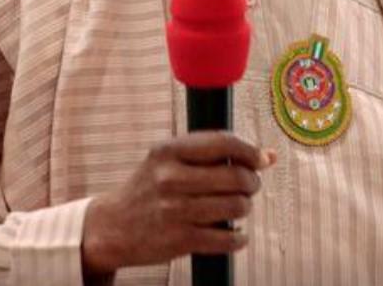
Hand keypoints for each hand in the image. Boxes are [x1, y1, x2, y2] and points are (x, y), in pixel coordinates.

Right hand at [80, 132, 274, 277]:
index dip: (249, 150)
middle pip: (236, 177)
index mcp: (167, 151)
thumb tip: (269, 156)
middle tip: (248, 186)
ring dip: (244, 208)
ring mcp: (175, 210)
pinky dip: (239, 237)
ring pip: (236, 207)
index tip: (259, 159)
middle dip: (251, 183)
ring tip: (235, 207)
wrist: (113, 227)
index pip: (223, 142)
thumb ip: (213, 154)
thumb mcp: (168, 161)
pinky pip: (228, 238)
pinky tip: (233, 232)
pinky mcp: (180, 240)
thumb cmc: (147, 189)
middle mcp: (170, 177)